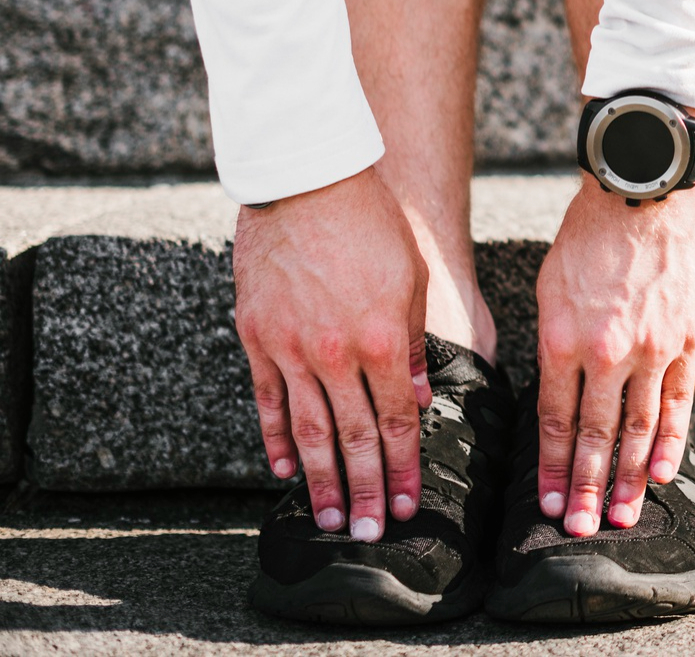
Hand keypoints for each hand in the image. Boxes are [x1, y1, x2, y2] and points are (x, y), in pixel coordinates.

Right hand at [233, 167, 430, 542]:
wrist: (307, 180)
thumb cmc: (371, 223)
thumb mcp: (411, 280)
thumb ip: (414, 346)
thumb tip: (420, 399)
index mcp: (381, 339)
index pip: (395, 421)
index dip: (402, 466)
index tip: (406, 503)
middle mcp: (334, 354)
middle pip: (353, 438)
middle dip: (363, 491)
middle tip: (369, 532)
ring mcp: (290, 348)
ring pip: (308, 431)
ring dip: (320, 480)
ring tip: (327, 520)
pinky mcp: (256, 336)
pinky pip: (265, 401)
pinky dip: (275, 439)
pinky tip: (284, 470)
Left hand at [534, 164, 694, 536]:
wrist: (649, 187)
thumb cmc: (592, 229)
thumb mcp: (553, 285)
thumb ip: (559, 341)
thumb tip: (561, 386)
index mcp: (564, 338)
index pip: (556, 420)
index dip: (553, 466)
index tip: (550, 503)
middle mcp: (608, 352)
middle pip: (597, 435)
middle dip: (588, 488)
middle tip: (583, 529)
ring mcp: (654, 348)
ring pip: (640, 427)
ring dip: (630, 477)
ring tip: (623, 516)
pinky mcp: (690, 338)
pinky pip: (679, 400)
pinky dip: (671, 440)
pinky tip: (664, 471)